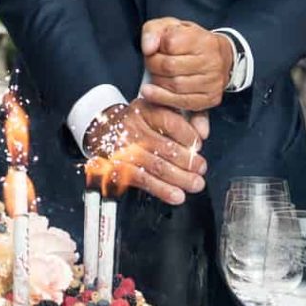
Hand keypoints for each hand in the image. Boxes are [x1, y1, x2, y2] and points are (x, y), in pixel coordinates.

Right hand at [83, 99, 208, 204]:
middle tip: (200, 168)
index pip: (170, 121)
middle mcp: (131, 128)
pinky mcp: (117, 168)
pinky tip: (175, 195)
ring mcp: (122, 149)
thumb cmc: (139, 123)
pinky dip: (161, 190)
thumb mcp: (159, 111)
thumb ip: (187, 118)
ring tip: (194, 184)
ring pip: (155, 166)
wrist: (102, 132)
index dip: (188, 135)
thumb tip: (203, 133)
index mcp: (144, 110)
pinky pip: (142, 180)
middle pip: (165, 147)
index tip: (198, 145)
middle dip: (188, 161)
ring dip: (179, 178)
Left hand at [138, 17, 232, 112]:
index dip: (156, 48)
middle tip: (151, 65)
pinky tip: (152, 94)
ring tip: (155, 77)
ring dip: (157, 83)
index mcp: (202, 40)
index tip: (155, 50)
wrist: (219, 57)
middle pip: (170, 67)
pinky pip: (183, 102)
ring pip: (175, 86)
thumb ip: (153, 31)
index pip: (170, 44)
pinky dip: (163, 99)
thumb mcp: (170, 26)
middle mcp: (211, 61)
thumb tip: (148, 48)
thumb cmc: (191, 41)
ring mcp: (213, 81)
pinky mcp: (211, 98)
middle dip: (153, 66)